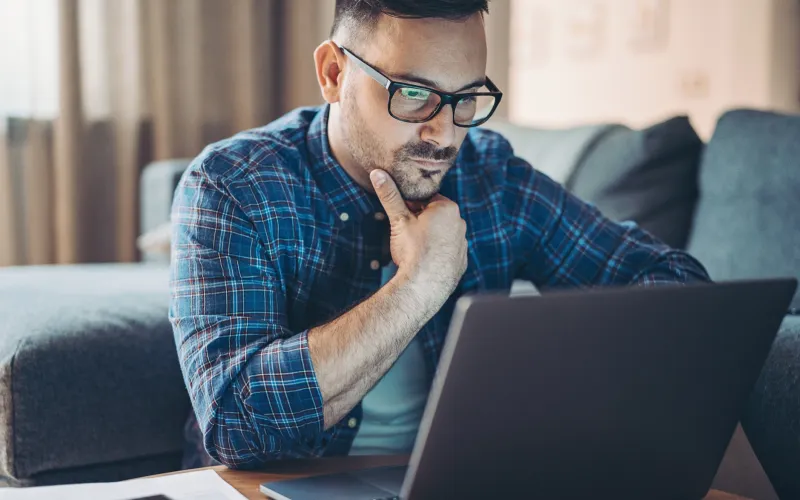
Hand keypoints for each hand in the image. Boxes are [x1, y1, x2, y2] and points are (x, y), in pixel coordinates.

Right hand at [370, 169, 467, 296]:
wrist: (424, 286)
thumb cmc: (413, 249)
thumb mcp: (399, 219)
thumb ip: (390, 195)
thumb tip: (378, 173)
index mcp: (447, 208)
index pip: (427, 199)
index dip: (411, 207)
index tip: (402, 217)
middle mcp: (460, 223)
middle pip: (435, 216)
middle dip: (421, 221)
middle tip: (406, 234)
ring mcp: (463, 243)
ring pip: (442, 234)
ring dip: (430, 237)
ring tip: (415, 249)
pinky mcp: (461, 261)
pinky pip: (448, 251)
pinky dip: (437, 253)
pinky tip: (425, 260)